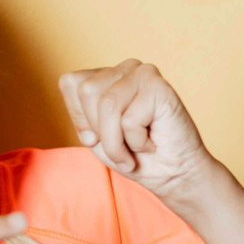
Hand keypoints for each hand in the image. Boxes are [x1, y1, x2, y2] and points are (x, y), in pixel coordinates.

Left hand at [59, 60, 215, 199]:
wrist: (173, 175)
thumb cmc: (135, 157)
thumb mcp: (96, 138)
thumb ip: (83, 116)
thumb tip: (84, 98)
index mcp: (107, 76)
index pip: (70, 83)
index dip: (80, 117)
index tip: (102, 136)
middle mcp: (126, 68)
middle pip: (87, 92)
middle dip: (101, 130)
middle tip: (123, 144)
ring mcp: (143, 73)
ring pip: (107, 105)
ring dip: (117, 142)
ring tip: (135, 148)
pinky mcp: (159, 87)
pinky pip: (129, 119)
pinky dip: (137, 142)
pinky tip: (153, 141)